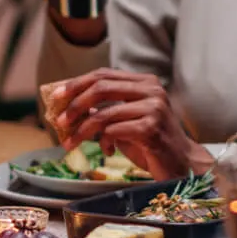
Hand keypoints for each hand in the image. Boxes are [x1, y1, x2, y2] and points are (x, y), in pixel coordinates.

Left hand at [53, 68, 204, 178]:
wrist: (180, 163)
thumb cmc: (150, 142)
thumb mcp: (125, 121)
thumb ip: (104, 109)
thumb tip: (68, 105)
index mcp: (145, 82)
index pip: (104, 74)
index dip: (77, 83)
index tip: (56, 97)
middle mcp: (152, 90)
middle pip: (102, 87)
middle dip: (75, 104)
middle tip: (60, 122)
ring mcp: (154, 107)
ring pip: (104, 113)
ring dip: (81, 131)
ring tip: (70, 143)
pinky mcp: (151, 128)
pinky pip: (113, 130)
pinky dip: (102, 142)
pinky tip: (106, 151)